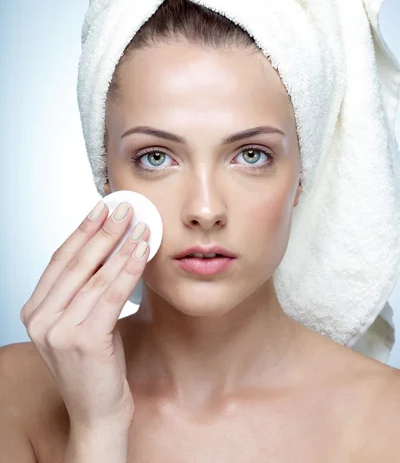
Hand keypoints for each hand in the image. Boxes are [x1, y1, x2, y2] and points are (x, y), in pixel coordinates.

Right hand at [20, 201, 149, 431]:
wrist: (98, 414)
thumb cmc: (95, 366)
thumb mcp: (84, 321)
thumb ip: (87, 289)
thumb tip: (112, 245)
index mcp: (35, 311)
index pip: (59, 260)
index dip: (82, 231)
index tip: (100, 209)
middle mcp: (40, 320)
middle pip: (76, 263)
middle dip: (103, 231)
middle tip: (124, 209)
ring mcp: (58, 331)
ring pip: (96, 276)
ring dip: (121, 246)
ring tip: (140, 226)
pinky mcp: (83, 341)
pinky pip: (110, 295)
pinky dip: (128, 269)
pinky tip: (142, 252)